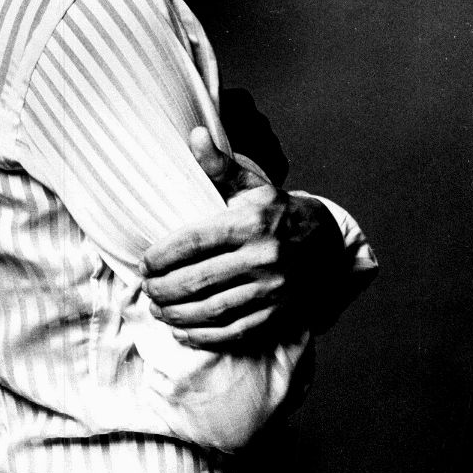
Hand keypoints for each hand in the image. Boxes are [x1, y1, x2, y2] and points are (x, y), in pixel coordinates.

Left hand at [140, 128, 342, 349]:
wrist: (328, 244)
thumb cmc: (279, 212)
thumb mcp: (253, 186)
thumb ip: (220, 165)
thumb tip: (194, 135)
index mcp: (250, 223)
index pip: (193, 242)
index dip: (161, 255)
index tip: (144, 263)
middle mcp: (263, 257)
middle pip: (198, 280)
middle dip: (163, 288)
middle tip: (146, 290)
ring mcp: (272, 290)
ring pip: (212, 310)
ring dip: (177, 315)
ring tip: (158, 310)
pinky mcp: (277, 314)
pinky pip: (234, 332)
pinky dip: (204, 337)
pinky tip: (182, 332)